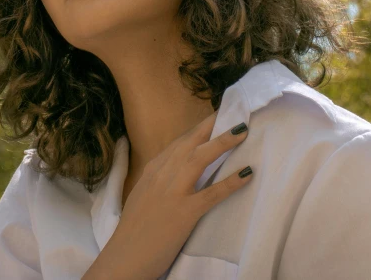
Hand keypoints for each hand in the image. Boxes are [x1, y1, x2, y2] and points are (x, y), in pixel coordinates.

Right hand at [86, 110, 251, 279]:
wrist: (123, 258)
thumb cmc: (134, 230)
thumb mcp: (144, 194)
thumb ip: (161, 179)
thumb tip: (179, 168)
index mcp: (153, 169)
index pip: (180, 141)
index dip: (199, 129)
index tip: (216, 116)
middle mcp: (163, 174)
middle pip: (191, 142)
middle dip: (212, 124)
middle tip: (233, 112)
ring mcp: (173, 192)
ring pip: (201, 158)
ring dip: (223, 142)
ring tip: (243, 130)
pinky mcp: (184, 213)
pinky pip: (212, 193)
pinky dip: (231, 182)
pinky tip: (247, 173)